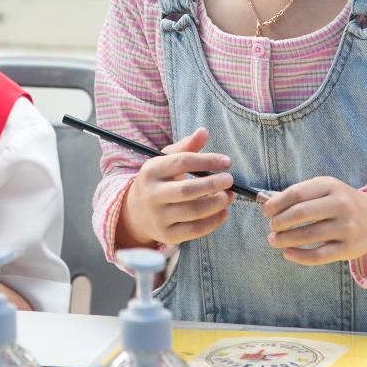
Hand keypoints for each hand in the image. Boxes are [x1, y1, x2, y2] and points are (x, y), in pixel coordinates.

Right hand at [117, 128, 234, 246]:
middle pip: (186, 190)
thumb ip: (186, 147)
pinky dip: (213, 222)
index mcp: (151, 170)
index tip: (226, 162)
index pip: (182, 162)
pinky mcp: (167, 235)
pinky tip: (223, 212)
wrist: (136, 212)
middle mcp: (152, 194)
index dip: (207, 160)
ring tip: (229, 196)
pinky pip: (194, 230)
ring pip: (192, 211)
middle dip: (212, 184)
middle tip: (229, 180)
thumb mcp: (165, 161)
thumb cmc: (159, 181)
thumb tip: (204, 131)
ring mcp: (158, 216)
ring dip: (216, 203)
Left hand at [261, 176, 366, 264]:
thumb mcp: (325, 189)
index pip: (296, 194)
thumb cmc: (341, 202)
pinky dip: (298, 256)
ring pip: (307, 236)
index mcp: (331, 186)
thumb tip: (267, 203)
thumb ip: (299, 195)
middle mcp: (341, 205)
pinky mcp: (349, 249)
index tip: (266, 212)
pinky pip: (318, 256)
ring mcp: (346, 228)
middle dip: (279, 222)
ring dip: (284, 240)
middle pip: (300, 213)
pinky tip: (287, 253)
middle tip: (271, 227)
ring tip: (274, 240)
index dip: (276, 204)